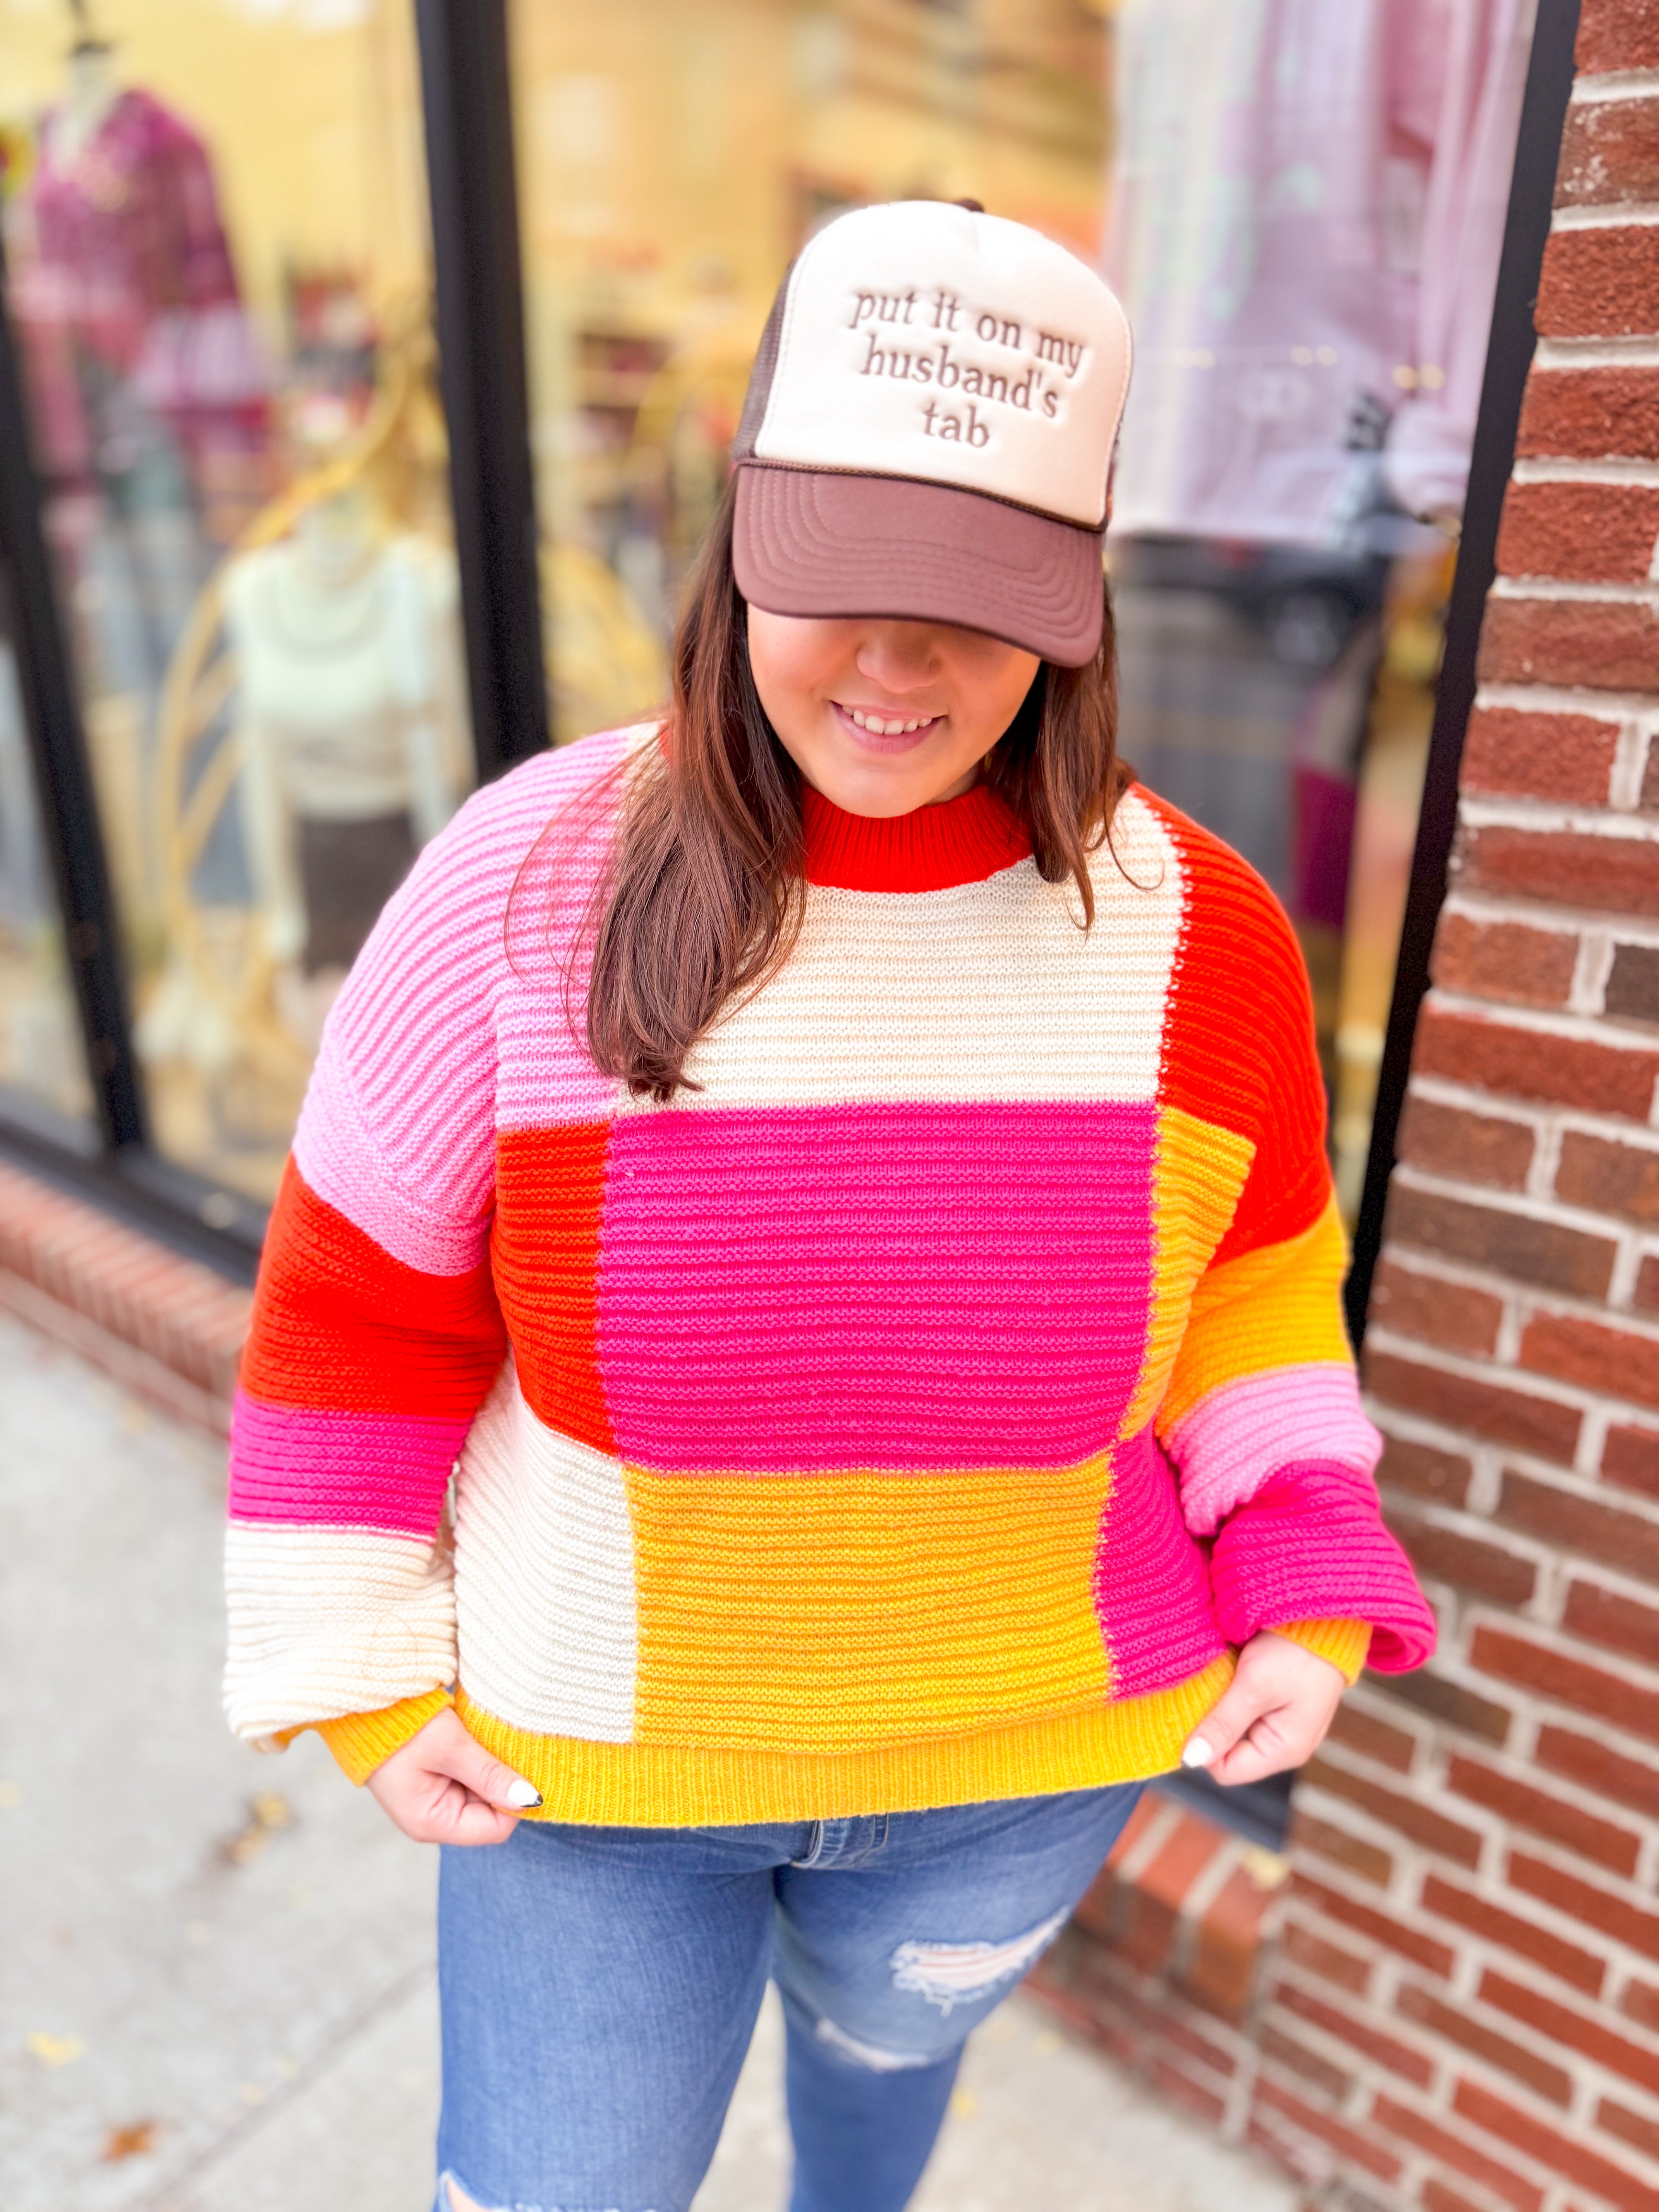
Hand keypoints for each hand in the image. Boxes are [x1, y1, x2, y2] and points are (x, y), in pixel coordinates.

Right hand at [365, 1707, 541, 1844]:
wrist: (367, 1703)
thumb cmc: (401, 1726)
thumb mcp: (451, 1746)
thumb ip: (490, 1775)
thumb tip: (531, 1800)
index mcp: (431, 1823)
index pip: (495, 1828)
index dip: (516, 1800)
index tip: (523, 1765)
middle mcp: (431, 1821)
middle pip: (490, 1814)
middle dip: (502, 1782)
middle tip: (501, 1746)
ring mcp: (431, 1803)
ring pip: (482, 1795)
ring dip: (490, 1770)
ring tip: (483, 1740)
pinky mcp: (432, 1784)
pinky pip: (469, 1781)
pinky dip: (478, 1762)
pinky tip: (474, 1740)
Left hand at [1181, 1630, 1346, 1787]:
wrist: (1325, 1616)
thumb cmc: (1296, 1651)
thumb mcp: (1254, 1686)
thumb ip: (1223, 1724)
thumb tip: (1191, 1760)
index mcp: (1284, 1750)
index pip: (1227, 1770)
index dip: (1202, 1747)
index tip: (1192, 1710)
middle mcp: (1284, 1745)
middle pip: (1229, 1752)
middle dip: (1211, 1724)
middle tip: (1208, 1688)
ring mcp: (1282, 1725)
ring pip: (1233, 1730)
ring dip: (1220, 1706)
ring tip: (1221, 1677)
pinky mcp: (1277, 1705)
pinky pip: (1243, 1711)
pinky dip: (1230, 1694)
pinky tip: (1230, 1672)